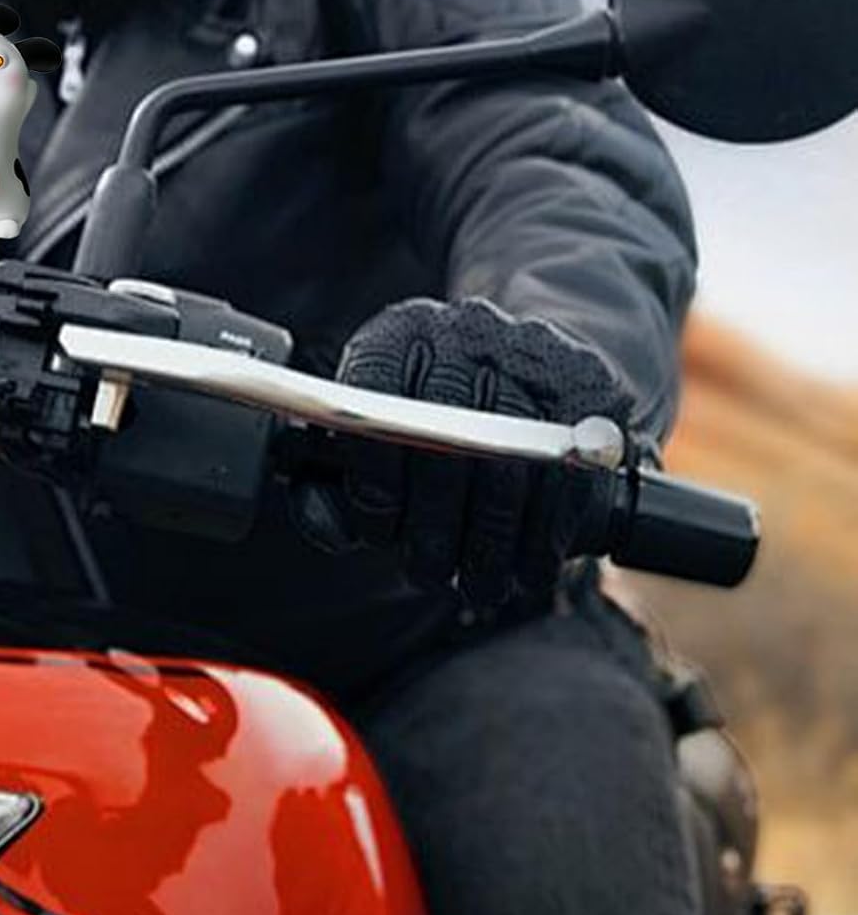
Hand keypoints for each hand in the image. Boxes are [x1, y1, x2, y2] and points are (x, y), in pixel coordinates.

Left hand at [324, 297, 634, 607]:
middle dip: (435, 527)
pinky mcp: (591, 385)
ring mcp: (531, 351)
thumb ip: (335, 488)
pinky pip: (569, 475)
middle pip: (444, 439)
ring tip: (479, 583)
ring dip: (491, 543)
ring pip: (510, 464)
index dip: (374, 479)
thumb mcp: (382, 440)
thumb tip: (325, 524)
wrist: (546, 364)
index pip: (371, 401)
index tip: (383, 532)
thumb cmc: (444, 420)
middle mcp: (462, 330)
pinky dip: (545, 537)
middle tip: (430, 573)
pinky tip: (527, 567)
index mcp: (397, 335)